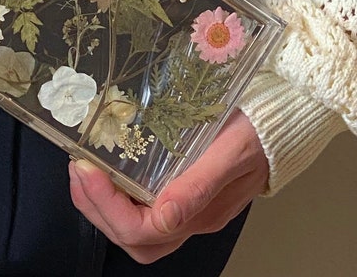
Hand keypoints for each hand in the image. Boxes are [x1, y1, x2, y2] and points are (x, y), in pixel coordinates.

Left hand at [69, 109, 268, 263]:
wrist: (279, 118)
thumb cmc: (258, 131)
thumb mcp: (231, 151)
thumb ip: (200, 185)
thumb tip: (165, 218)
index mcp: (201, 212)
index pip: (143, 232)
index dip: (106, 207)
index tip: (87, 169)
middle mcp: (189, 217)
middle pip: (131, 238)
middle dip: (95, 208)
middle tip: (78, 169)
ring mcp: (184, 205)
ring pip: (132, 227)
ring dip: (99, 203)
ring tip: (83, 168)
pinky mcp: (180, 189)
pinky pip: (140, 205)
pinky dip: (113, 192)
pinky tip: (105, 167)